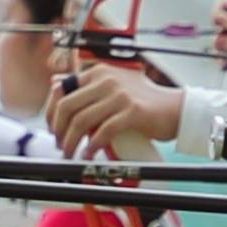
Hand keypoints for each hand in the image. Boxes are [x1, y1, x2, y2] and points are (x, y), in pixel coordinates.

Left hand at [47, 63, 185, 161]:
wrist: (176, 109)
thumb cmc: (143, 102)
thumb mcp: (113, 87)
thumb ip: (88, 86)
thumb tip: (55, 84)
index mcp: (99, 72)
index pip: (61, 89)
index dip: (51, 112)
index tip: (52, 128)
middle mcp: (107, 79)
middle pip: (67, 106)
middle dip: (58, 129)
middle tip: (60, 144)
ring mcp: (120, 95)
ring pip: (81, 121)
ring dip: (71, 142)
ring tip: (71, 153)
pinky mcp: (132, 111)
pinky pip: (103, 131)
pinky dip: (92, 146)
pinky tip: (90, 154)